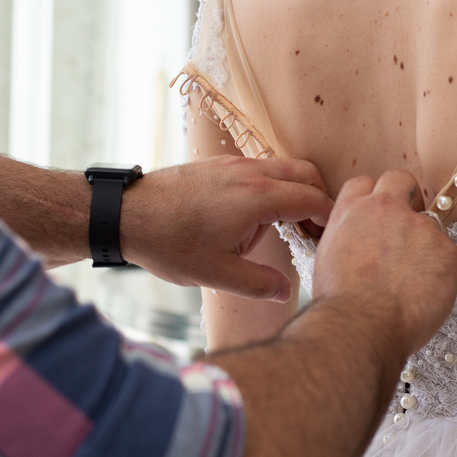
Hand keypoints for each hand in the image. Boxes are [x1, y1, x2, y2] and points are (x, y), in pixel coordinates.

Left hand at [120, 156, 332, 301]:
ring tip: (286, 225)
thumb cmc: (168, 243)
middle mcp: (249, 173)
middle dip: (318, 198)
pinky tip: (254, 215)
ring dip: (293, 190)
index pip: (312, 199)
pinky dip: (271, 184)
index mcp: (257, 198)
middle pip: (305, 173)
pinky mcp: (216, 164)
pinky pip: (258, 167)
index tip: (331, 238)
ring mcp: (232, 164)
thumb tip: (285, 291)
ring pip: (281, 167)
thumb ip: (258, 284)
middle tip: (315, 229)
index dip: (329, 219)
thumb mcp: (218, 275)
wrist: (125, 215)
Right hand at [311, 170, 456, 358]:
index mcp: (352, 211)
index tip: (376, 218)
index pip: (364, 184)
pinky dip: (442, 272)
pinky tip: (424, 294)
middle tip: (404, 228)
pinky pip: (449, 255)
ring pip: (429, 225)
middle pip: (401, 180)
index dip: (372, 199)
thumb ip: (348, 238)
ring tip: (411, 281)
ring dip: (424, 245)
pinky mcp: (449, 251)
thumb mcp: (328, 257)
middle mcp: (386, 209)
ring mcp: (421, 227)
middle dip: (405, 197)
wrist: (362, 325)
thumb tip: (359, 244)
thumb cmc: (340, 303)